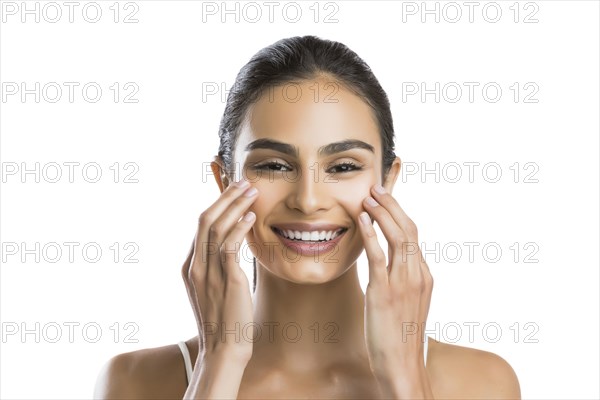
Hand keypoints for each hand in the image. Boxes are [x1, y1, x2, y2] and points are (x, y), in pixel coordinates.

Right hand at [181, 179, 257, 362]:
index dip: (217, 205)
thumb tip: (233, 247)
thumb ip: (219, 268)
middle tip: (242, 181)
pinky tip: (251, 216)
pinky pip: (229, 246)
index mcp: (190, 268)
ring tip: (251, 191)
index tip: (233, 192)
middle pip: (204, 220)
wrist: (223, 350)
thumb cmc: (225, 321)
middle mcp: (195, 267)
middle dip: (224, 197)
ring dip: (235, 205)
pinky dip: (239, 227)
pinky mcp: (226, 280)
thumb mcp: (216, 290)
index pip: (200, 227)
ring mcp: (208, 273)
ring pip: (216, 228)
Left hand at [358, 184, 433, 397]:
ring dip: (382, 212)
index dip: (399, 214)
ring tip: (369, 197)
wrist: (401, 365)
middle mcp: (418, 274)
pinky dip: (371, 233)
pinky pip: (378, 255)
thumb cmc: (399, 336)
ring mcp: (403, 282)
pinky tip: (361, 219)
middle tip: (376, 189)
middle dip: (392, 205)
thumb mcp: (407, 304)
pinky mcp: (385, 291)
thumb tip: (388, 265)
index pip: (414, 236)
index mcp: (424, 276)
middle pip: (409, 229)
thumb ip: (401, 281)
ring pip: (398, 236)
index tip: (385, 200)